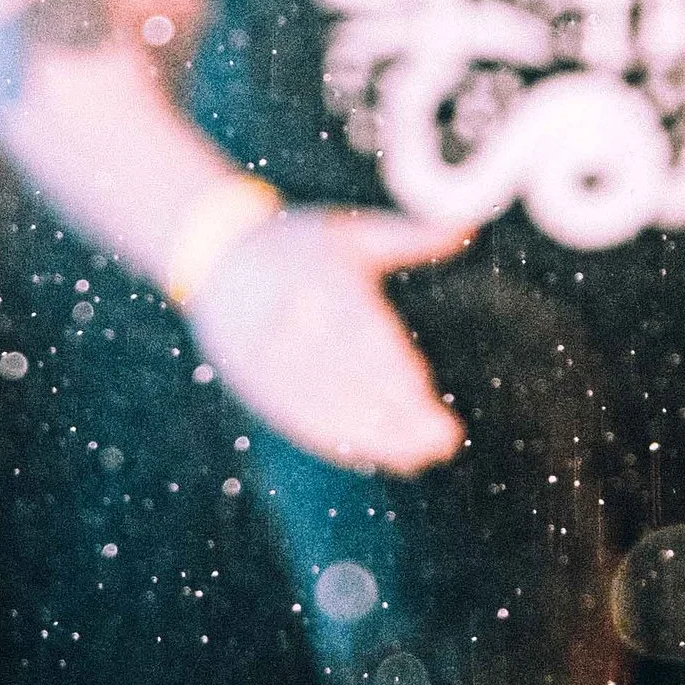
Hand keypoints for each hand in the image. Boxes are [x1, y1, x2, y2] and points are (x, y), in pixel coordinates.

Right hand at [185, 204, 471, 472]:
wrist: (215, 255)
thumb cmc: (297, 242)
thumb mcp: (351, 232)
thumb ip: (411, 235)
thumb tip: (469, 228)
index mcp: (324, 284)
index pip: (369, 342)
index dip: (404, 381)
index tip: (438, 409)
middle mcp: (297, 325)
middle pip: (354, 382)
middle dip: (400, 418)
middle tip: (442, 442)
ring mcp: (273, 360)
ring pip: (330, 409)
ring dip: (377, 438)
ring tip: (419, 456)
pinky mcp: (260, 385)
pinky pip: (304, 420)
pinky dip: (342, 442)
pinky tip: (377, 454)